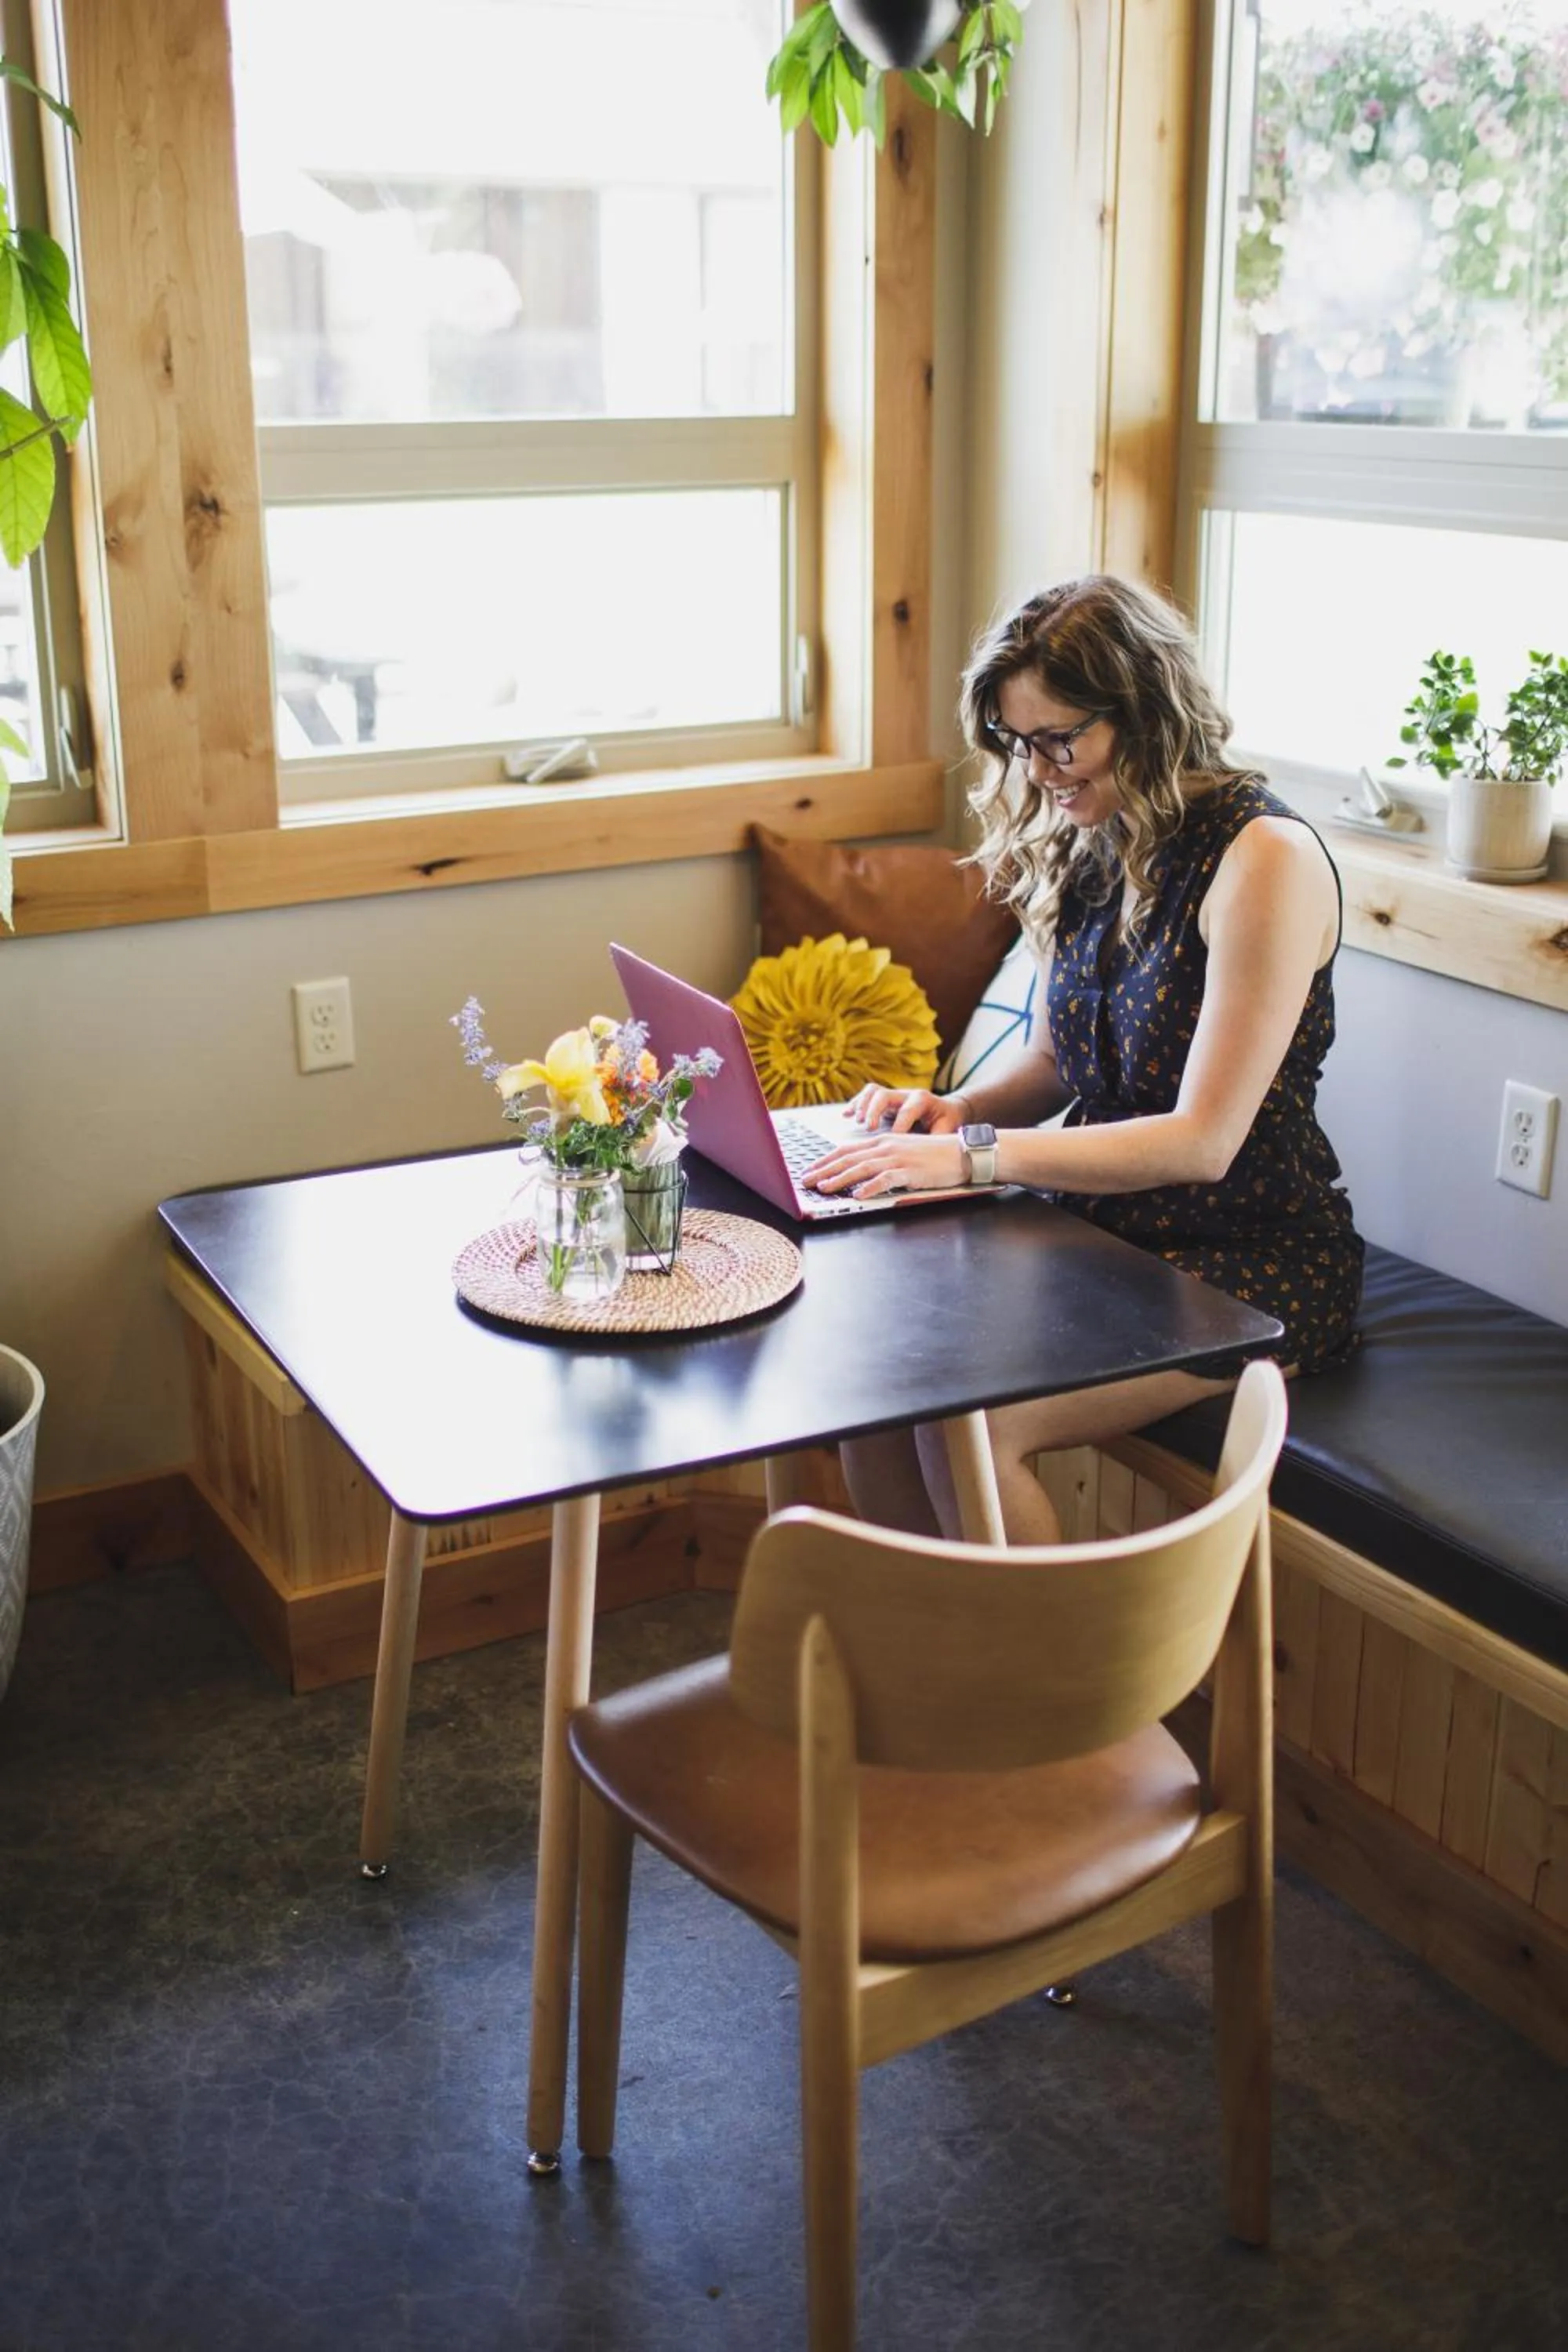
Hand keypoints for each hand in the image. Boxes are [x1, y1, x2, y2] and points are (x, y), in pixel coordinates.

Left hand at [803, 1125, 965, 1196]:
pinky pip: (887, 1179)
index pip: (847, 1149)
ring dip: (841, 1179)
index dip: (826, 1159)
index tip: (810, 1169)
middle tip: (806, 1181)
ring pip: (863, 1167)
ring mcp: (898, 1158)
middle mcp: (886, 1146)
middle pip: (849, 1158)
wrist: (961, 1153)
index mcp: (882, 1141)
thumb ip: (882, 1158)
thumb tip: (860, 1172)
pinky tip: (859, 1195)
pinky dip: (872, 1187)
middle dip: (824, 1170)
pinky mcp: (911, 1171)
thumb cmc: (933, 1155)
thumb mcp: (902, 1151)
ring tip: (825, 1188)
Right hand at [843, 1084, 968, 1135]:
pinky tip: (846, 1115)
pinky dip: (855, 1104)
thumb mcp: (946, 1131)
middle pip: (884, 1095)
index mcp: (923, 1100)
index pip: (907, 1110)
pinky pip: (866, 1095)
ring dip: (862, 1106)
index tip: (893, 1140)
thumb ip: (937, 1140)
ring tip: (857, 1121)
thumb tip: (927, 1155)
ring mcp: (894, 1095)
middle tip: (869, 1128)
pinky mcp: (885, 1100)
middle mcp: (906, 1094)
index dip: (899, 1125)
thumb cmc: (946, 1122)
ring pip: (873, 1092)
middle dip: (875, 1111)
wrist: (948, 1110)